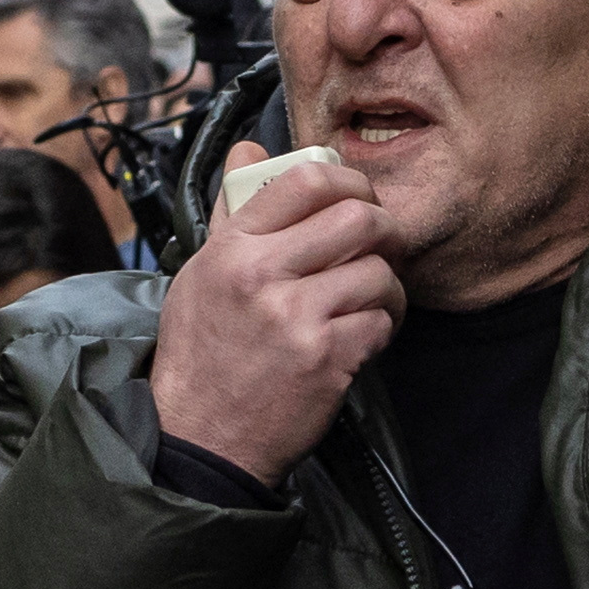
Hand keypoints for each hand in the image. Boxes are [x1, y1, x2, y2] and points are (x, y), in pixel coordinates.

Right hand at [147, 145, 399, 483]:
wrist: (200, 436)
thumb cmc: (202, 355)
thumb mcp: (201, 274)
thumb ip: (233, 213)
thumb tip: (248, 152)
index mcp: (233, 248)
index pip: (304, 180)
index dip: (349, 181)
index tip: (359, 199)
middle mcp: (262, 274)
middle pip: (357, 218)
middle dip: (385, 230)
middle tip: (385, 247)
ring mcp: (296, 317)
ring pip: (378, 272)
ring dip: (389, 287)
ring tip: (374, 302)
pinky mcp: (325, 359)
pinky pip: (381, 322)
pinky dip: (382, 329)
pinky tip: (364, 338)